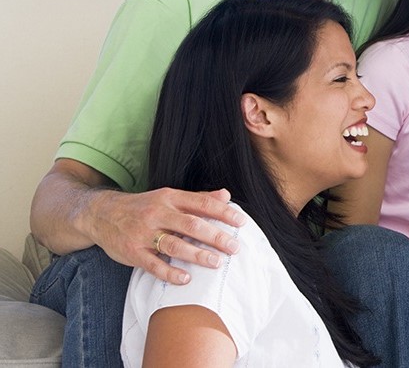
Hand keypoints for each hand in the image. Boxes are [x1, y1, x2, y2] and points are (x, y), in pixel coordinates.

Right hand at [86, 187, 244, 284]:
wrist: (101, 214)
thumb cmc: (143, 207)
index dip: (223, 213)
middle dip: (215, 237)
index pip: (202, 204)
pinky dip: (170, 272)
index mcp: (170, 198)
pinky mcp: (133, 252)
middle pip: (192, 225)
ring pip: (175, 245)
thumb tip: (226, 196)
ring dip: (197, 255)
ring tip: (216, 262)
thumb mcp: (168, 197)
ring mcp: (144, 234)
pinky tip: (186, 278)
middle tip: (234, 247)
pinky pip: (153, 264)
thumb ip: (197, 198)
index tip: (241, 222)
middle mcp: (158, 214)